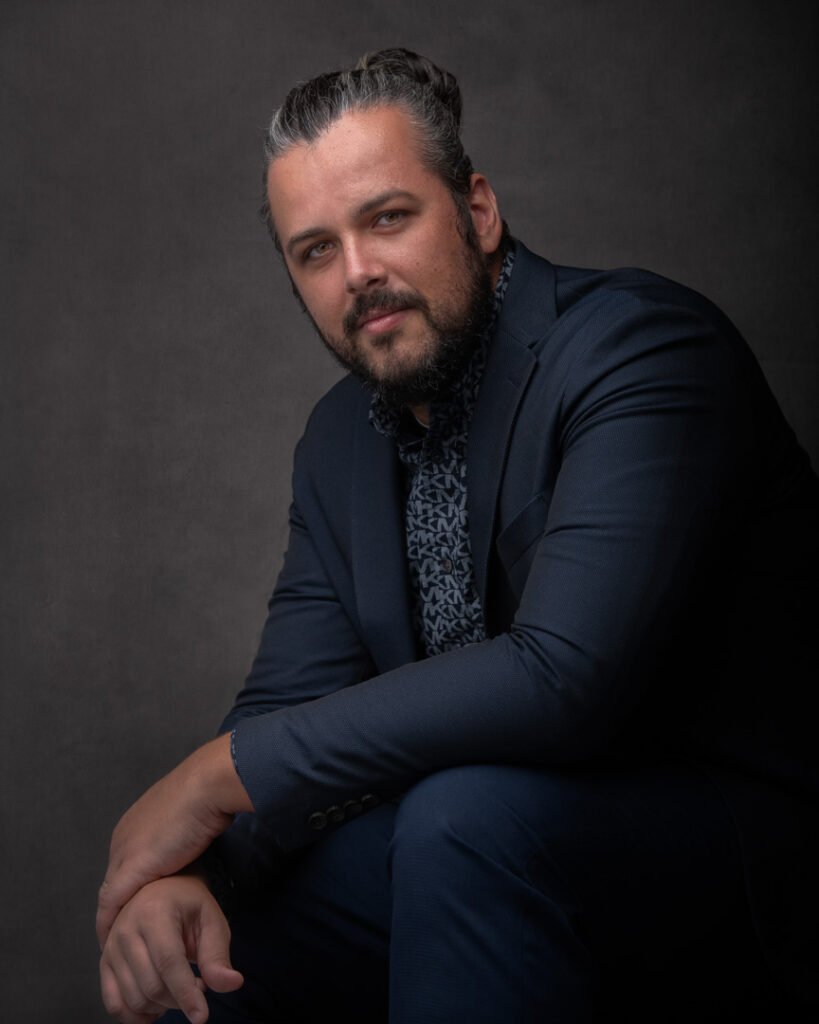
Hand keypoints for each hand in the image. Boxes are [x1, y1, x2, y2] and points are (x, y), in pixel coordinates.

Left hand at [97, 734, 253, 947]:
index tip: (135, 908)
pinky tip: (111, 942)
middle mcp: (123, 838)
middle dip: (119, 907)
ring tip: (117, 944)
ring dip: (113, 920)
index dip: (130, 887)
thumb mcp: (191, 816)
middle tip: (122, 933)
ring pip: (110, 896)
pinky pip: (112, 905)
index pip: (125, 864)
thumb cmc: (207, 795)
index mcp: (134, 823)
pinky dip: (110, 925)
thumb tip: (196, 837)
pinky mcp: (132, 869)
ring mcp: (124, 853)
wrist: (207, 787)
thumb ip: (184, 831)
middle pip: (115, 881)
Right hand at [100, 873, 243, 1023]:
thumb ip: (218, 954)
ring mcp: (111, 947)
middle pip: (152, 985)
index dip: (186, 994)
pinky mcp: (104, 962)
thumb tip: (232, 984)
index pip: (169, 962)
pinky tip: (156, 1007)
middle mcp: (126, 929)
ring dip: (162, 1007)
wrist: (160, 889)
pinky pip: (114, 1003)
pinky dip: (135, 1016)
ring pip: (134, 998)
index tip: (201, 1017)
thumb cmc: (189, 905)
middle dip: (180, 999)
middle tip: (199, 986)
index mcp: (155, 912)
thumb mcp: (211, 921)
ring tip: (180, 989)